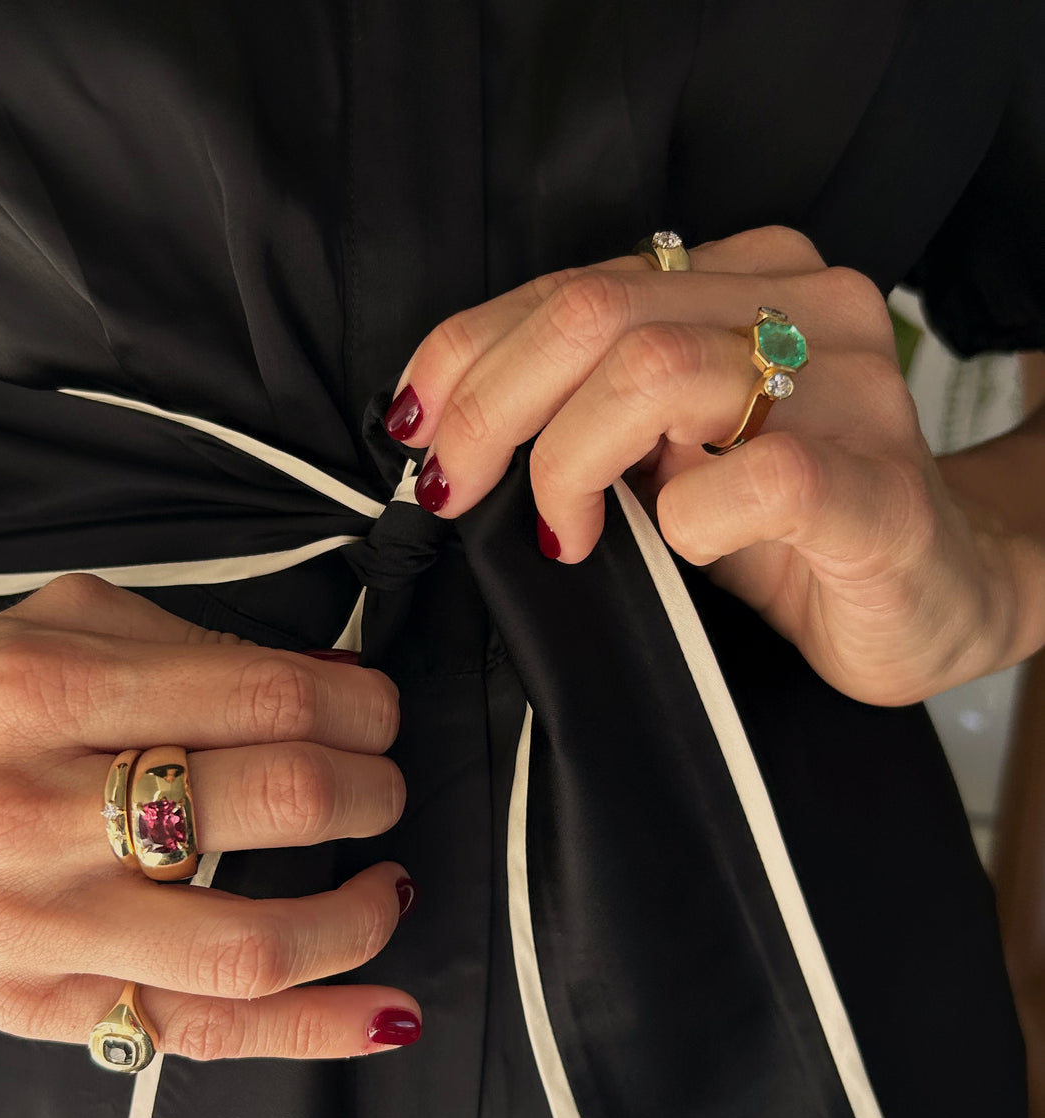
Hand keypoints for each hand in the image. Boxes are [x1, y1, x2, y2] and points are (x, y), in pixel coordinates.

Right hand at [0, 574, 418, 1059]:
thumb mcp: (61, 628)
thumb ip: (198, 646)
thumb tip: (338, 689)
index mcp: (49, 693)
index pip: (264, 698)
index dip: (360, 710)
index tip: (376, 718)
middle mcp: (39, 813)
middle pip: (279, 801)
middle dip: (371, 791)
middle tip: (380, 787)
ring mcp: (42, 926)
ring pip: (251, 943)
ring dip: (358, 915)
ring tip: (386, 886)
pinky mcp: (43, 1005)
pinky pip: (203, 1034)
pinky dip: (314, 1032)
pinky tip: (386, 1015)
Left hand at [388, 226, 1027, 705]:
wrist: (937, 598)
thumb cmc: (791, 534)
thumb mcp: (671, 456)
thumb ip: (594, 412)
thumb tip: (456, 430)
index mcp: (744, 281)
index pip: (572, 286)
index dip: (469, 353)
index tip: (418, 430)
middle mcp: (802, 308)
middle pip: (593, 314)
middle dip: (490, 408)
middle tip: (455, 493)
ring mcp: (850, 391)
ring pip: (651, 373)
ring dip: (568, 465)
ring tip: (568, 536)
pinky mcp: (877, 489)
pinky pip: (755, 478)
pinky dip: (688, 522)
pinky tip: (686, 548)